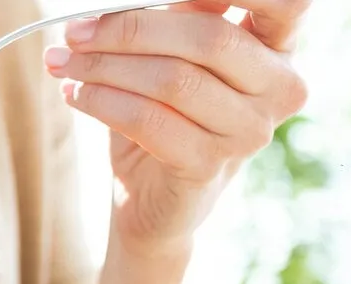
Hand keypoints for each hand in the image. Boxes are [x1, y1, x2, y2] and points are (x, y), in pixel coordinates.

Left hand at [43, 0, 309, 256]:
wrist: (150, 197)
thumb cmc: (162, 112)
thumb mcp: (171, 55)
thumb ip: (170, 17)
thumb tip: (118, 1)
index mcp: (278, 48)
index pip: (288, 2)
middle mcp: (279, 89)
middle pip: (209, 38)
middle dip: (130, 29)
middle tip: (73, 32)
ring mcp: (249, 132)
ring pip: (173, 80)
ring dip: (104, 66)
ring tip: (63, 63)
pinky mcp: (209, 166)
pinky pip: (148, 120)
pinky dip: (101, 101)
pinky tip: (74, 94)